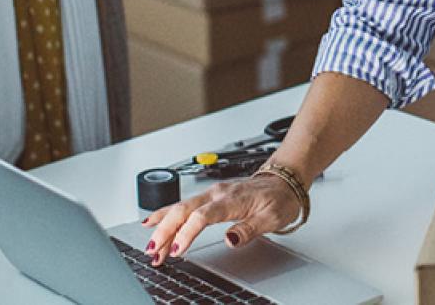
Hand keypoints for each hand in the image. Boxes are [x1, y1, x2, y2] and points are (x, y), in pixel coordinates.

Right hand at [140, 174, 301, 265]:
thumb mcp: (272, 218)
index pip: (202, 216)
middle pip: (184, 210)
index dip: (187, 233)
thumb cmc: (278, 198)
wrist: (283, 181)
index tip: (177, 250)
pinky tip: (153, 222)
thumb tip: (230, 239)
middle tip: (153, 252)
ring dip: (163, 227)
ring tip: (151, 246)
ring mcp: (211, 193)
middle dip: (165, 231)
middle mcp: (217, 193)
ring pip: (180, 207)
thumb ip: (249, 229)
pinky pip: (183, 204)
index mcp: (231, 199)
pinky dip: (166, 214)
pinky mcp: (209, 196)